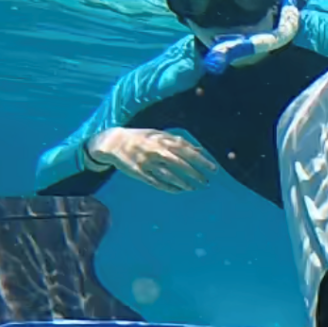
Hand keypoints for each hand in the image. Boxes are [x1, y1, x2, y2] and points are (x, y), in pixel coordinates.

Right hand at [88, 128, 216, 192]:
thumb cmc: (142, 138)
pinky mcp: (138, 172)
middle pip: (179, 164)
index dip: (201, 160)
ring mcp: (146, 162)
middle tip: (206, 182)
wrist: (113, 142)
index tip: (214, 169)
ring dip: (182, 183)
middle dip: (194, 174)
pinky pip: (156, 182)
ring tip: (193, 189)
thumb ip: (180, 142)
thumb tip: (200, 150)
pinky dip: (168, 188)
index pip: (186, 150)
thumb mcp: (160, 135)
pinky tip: (178, 191)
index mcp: (162, 139)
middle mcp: (155, 150)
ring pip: (168, 175)